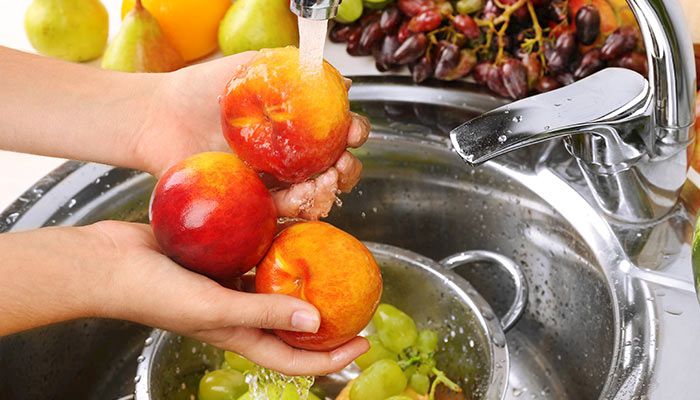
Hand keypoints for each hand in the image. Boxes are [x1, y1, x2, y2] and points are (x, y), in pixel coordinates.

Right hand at [0, 221, 367, 375]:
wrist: (109, 262)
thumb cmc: (154, 293)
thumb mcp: (213, 308)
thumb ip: (263, 312)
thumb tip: (315, 321)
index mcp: (239, 334)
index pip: (294, 357)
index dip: (330, 358)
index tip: (364, 343)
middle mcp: (240, 310)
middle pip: (292, 319)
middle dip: (326, 312)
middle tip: (356, 296)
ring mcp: (230, 281)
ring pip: (278, 278)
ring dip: (305, 269)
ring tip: (334, 252)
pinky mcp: (220, 255)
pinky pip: (258, 248)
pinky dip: (278, 239)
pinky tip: (297, 220)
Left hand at [136, 52, 369, 219]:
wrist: (159, 117)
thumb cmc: (202, 90)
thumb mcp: (250, 68)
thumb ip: (291, 70)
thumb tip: (340, 80)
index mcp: (297, 126)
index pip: (338, 132)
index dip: (354, 133)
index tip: (353, 131)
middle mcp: (290, 155)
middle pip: (336, 169)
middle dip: (349, 169)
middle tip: (340, 163)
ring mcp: (273, 181)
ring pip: (316, 194)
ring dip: (329, 191)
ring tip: (324, 182)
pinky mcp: (253, 202)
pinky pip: (283, 211)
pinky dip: (300, 207)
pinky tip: (302, 196)